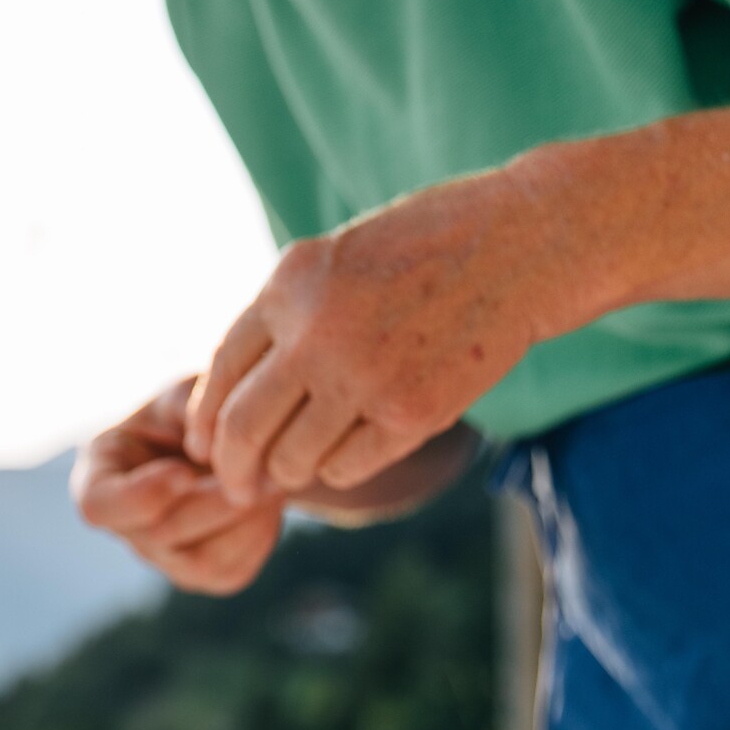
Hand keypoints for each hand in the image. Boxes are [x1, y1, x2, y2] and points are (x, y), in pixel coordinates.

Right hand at [73, 377, 284, 596]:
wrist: (228, 436)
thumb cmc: (193, 408)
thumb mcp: (185, 392)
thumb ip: (190, 407)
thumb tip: (209, 448)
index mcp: (100, 476)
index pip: (98, 506)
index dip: (140, 495)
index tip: (183, 470)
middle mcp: (125, 527)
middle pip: (159, 536)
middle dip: (214, 502)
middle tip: (261, 467)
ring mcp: (163, 558)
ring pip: (200, 563)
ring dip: (244, 520)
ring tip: (272, 479)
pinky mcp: (204, 574)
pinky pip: (232, 572)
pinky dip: (260, 536)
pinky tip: (270, 502)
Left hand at [184, 169, 577, 503]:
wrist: (524, 243)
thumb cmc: (427, 246)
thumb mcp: (336, 258)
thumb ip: (285, 315)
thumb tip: (230, 394)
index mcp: (288, 285)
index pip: (219, 372)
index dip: (204, 421)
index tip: (205, 447)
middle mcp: (317, 333)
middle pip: (243, 428)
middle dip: (231, 469)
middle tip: (236, 487)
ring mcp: (364, 376)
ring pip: (293, 459)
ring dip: (288, 472)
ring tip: (295, 468)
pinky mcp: (411, 413)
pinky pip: (346, 468)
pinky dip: (337, 471)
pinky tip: (345, 455)